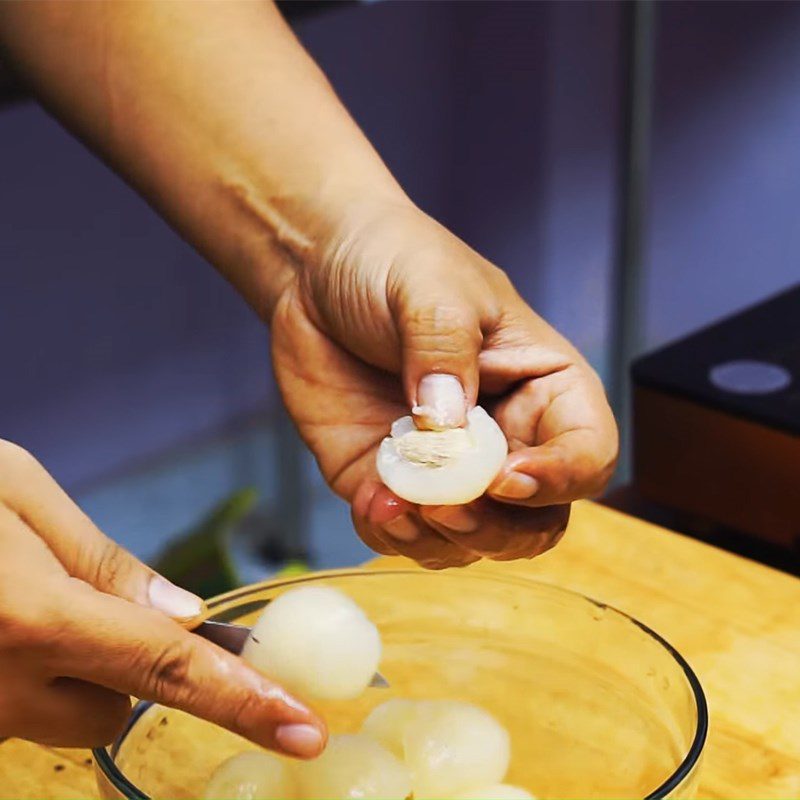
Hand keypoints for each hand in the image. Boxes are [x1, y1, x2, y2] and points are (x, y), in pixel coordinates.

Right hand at [0, 440, 325, 753]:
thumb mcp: (11, 491)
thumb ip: (99, 558)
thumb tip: (180, 615)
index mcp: (28, 615)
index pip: (166, 671)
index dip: (243, 702)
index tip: (303, 731)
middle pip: (120, 704)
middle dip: (133, 661)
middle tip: (92, 598)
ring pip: (70, 714)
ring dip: (80, 669)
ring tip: (23, 599)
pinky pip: (19, 711)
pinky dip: (32, 674)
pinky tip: (0, 619)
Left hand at [271, 203, 617, 568]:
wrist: (315, 270)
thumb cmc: (393, 258)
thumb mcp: (430, 286)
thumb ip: (445, 351)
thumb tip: (447, 427)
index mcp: (541, 384)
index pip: (588, 452)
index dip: (562, 477)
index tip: (506, 477)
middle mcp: (503, 435)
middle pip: (537, 519)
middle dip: (498, 529)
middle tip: (446, 508)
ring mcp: (446, 465)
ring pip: (473, 539)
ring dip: (442, 541)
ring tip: (397, 508)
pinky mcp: (389, 479)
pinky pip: (404, 533)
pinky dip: (391, 535)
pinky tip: (371, 505)